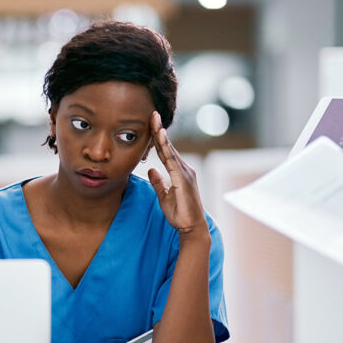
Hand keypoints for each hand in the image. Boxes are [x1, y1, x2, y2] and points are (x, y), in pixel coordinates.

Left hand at [147, 112, 207, 237]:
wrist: (191, 228)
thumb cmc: (180, 214)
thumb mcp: (163, 197)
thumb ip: (158, 182)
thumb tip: (151, 170)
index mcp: (178, 172)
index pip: (165, 151)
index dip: (157, 138)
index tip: (150, 124)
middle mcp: (184, 169)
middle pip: (168, 146)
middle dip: (159, 130)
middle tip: (152, 114)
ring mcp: (185, 173)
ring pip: (170, 150)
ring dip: (161, 135)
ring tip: (154, 120)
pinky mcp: (184, 179)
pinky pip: (172, 160)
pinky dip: (166, 148)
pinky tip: (161, 137)